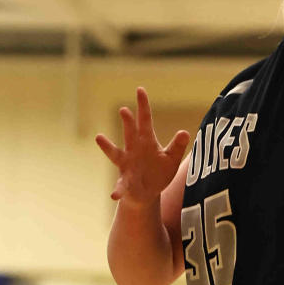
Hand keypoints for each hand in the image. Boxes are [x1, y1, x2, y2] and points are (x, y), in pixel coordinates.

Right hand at [95, 87, 189, 206]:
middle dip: (127, 122)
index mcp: (147, 141)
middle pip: (130, 132)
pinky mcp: (124, 183)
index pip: (145, 120)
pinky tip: (114, 195)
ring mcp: (126, 165)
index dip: (143, 105)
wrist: (148, 193)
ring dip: (107, 146)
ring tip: (99, 138)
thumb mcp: (172, 159)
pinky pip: (120, 186)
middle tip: (124, 110)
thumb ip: (177, 147)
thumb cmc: (159, 172)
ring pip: (116, 153)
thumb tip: (184, 132)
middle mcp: (133, 150)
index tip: (140, 89)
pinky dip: (117, 190)